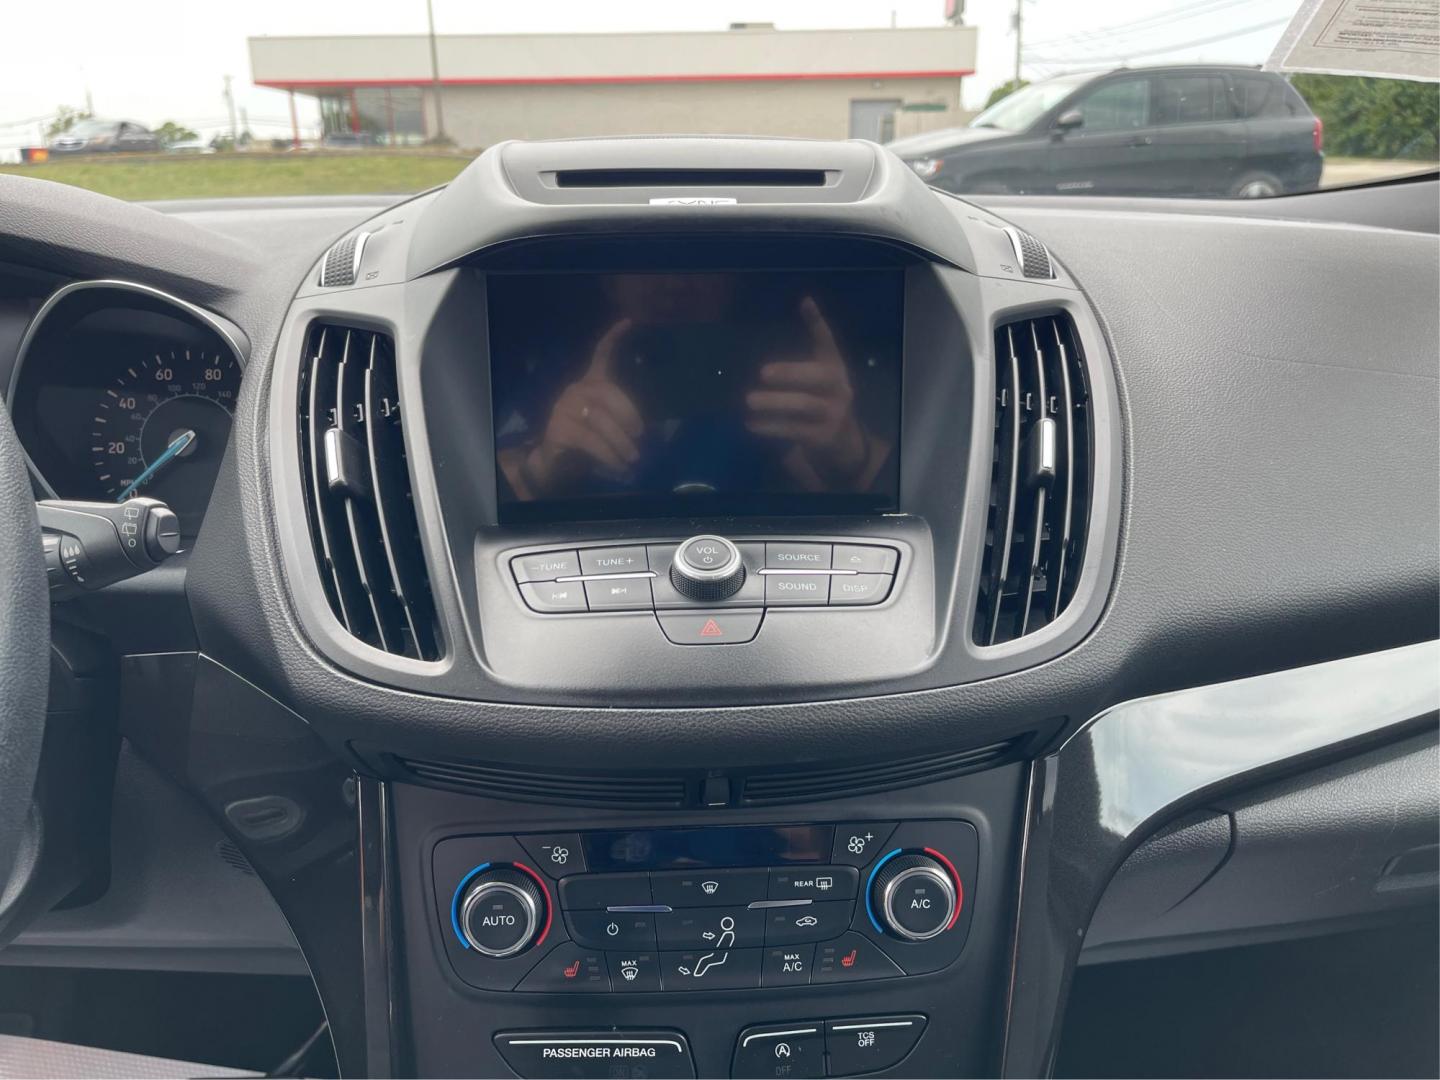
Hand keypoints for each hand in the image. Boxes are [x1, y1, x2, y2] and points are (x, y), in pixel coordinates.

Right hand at [520, 318, 643, 493]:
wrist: (556, 465)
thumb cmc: (587, 443)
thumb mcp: (609, 426)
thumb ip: (621, 418)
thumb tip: (644, 429)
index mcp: (590, 384)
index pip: (600, 355)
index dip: (614, 338)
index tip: (629, 321)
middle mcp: (575, 390)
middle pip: (608, 392)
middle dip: (629, 414)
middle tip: (640, 436)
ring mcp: (563, 407)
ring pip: (600, 420)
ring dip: (621, 442)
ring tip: (632, 458)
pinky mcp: (557, 428)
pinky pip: (590, 440)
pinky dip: (609, 454)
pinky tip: (618, 465)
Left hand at [744, 297, 872, 488]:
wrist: (844, 442)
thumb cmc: (820, 402)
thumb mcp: (816, 380)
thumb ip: (795, 366)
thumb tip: (753, 352)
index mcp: (834, 367)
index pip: (827, 341)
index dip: (817, 322)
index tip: (805, 302)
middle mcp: (839, 387)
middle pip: (818, 376)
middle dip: (791, 372)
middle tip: (763, 372)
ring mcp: (834, 413)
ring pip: (804, 405)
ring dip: (775, 403)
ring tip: (748, 401)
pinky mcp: (823, 437)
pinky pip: (795, 430)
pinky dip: (771, 427)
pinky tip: (751, 424)